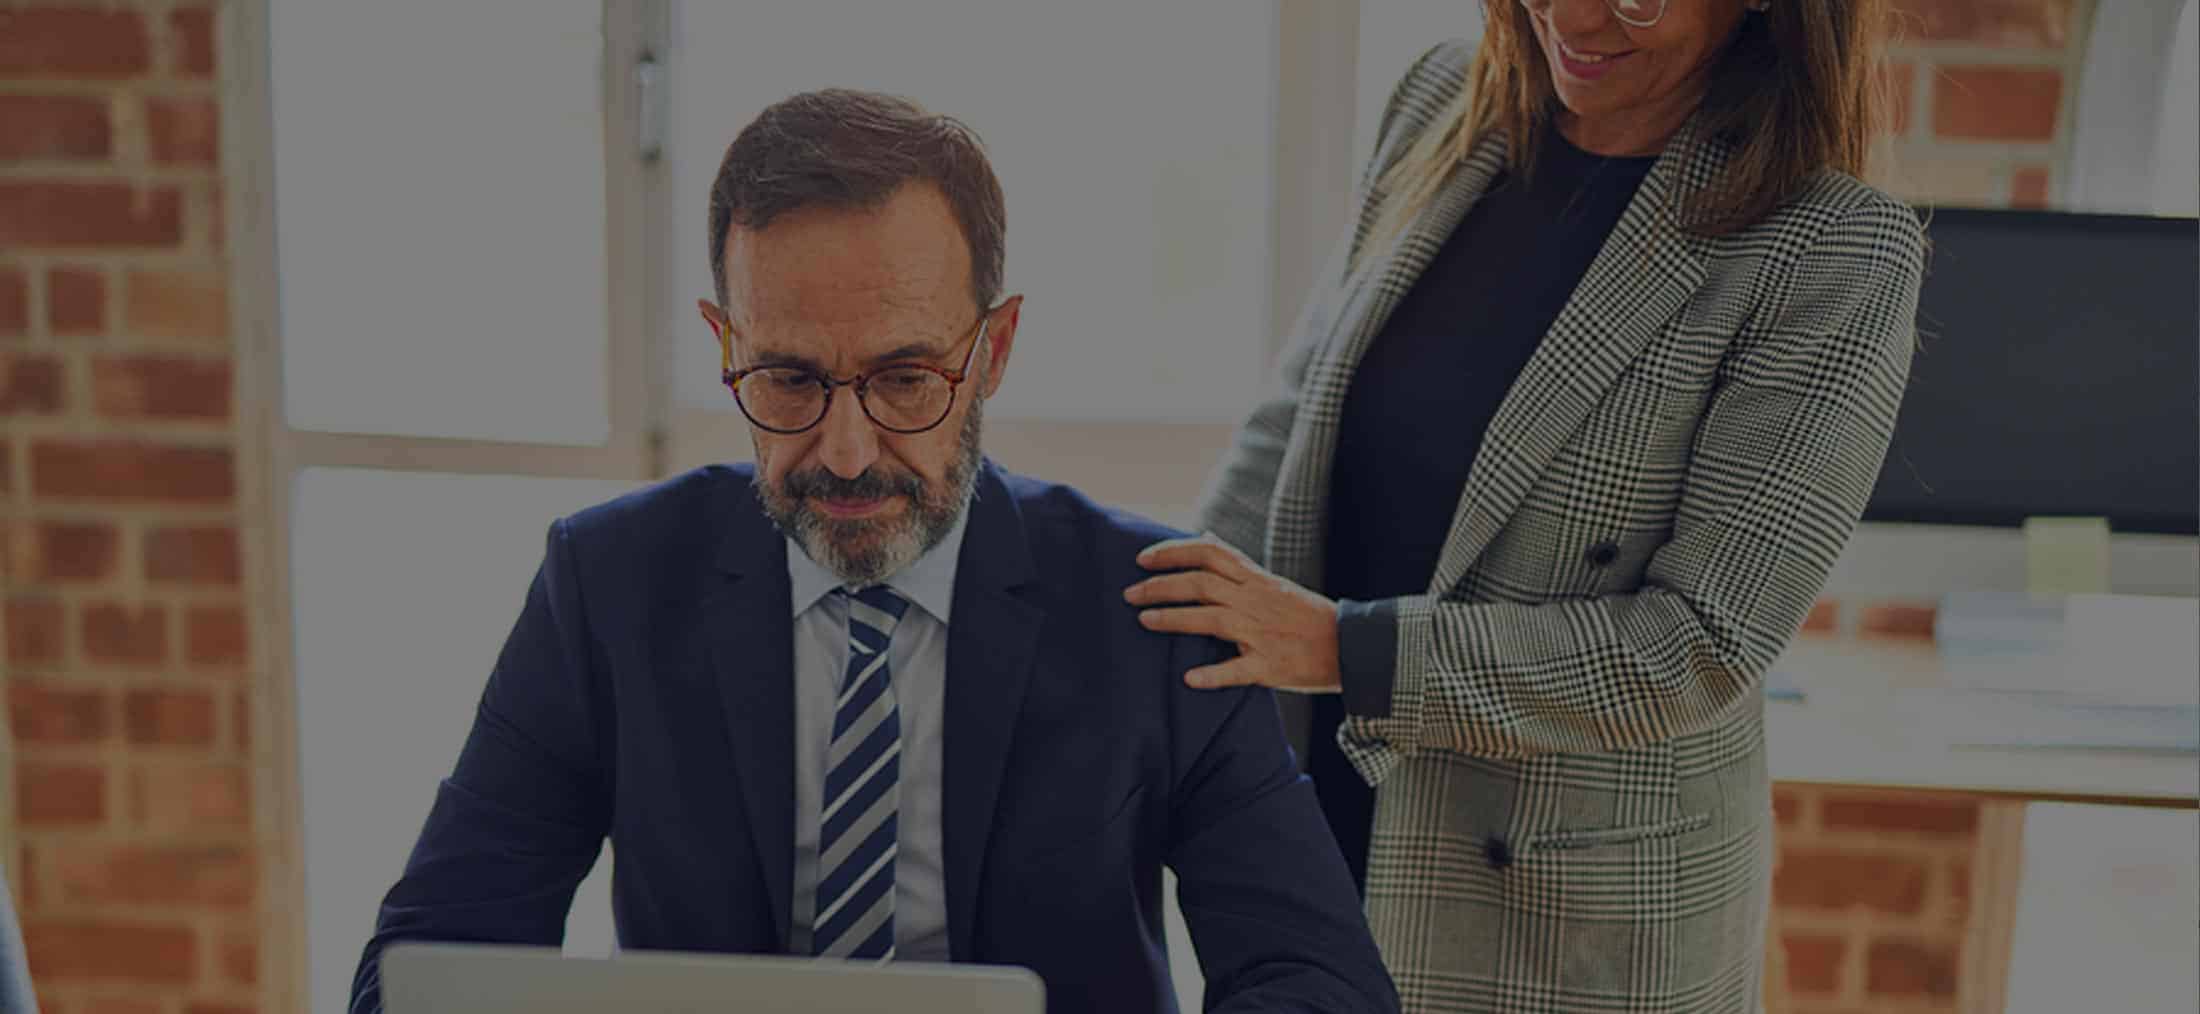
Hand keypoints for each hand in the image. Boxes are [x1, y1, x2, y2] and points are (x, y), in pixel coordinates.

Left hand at [1126, 535, 1341, 692]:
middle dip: (1160, 586)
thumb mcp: (1272, 582)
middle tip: (1129, 593)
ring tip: (1144, 620)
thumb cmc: (1306, 616)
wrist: (1351, 646)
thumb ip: (1237, 565)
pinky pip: (1238, 669)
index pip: (1209, 552)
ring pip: (1211, 619)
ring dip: (1173, 619)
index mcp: (1256, 579)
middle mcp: (1256, 601)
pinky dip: (1213, 675)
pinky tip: (1188, 678)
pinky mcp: (1271, 666)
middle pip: (1201, 583)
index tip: (1142, 559)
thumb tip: (1205, 538)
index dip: (1173, 552)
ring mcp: (1262, 633)